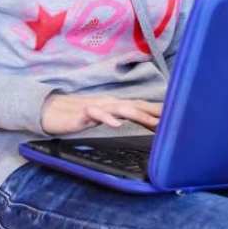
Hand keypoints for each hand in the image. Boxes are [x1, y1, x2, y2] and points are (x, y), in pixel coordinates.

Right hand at [40, 94, 162, 134]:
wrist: (51, 111)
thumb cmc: (80, 115)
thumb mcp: (105, 117)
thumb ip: (121, 117)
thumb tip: (142, 121)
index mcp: (116, 104)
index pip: (141, 106)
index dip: (158, 110)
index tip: (177, 115)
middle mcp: (110, 103)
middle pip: (136, 106)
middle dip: (155, 112)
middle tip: (173, 118)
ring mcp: (97, 107)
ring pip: (121, 109)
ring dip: (139, 115)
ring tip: (154, 122)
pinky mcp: (83, 114)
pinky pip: (97, 115)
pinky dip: (107, 119)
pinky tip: (117, 125)